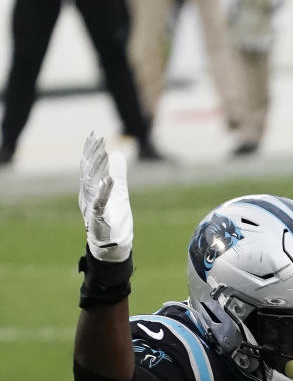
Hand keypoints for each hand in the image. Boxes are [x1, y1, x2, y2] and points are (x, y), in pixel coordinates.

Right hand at [78, 133, 132, 261]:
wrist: (113, 245)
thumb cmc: (113, 218)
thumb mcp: (117, 193)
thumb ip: (116, 175)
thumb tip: (116, 154)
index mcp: (90, 189)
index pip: (89, 167)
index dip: (91, 151)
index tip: (95, 135)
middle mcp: (88, 196)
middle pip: (88, 172)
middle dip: (93, 155)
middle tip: (98, 139)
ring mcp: (92, 207)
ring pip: (92, 184)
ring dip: (98, 168)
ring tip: (103, 152)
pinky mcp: (99, 218)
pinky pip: (100, 202)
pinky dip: (104, 190)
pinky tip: (109, 180)